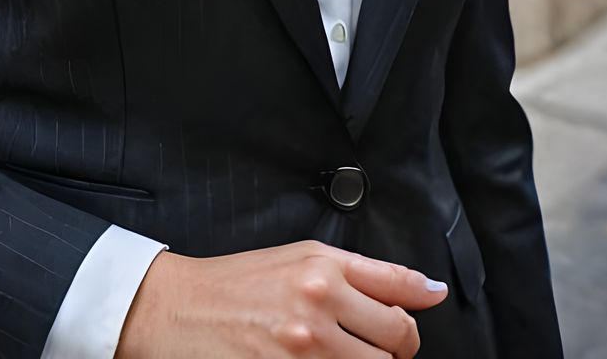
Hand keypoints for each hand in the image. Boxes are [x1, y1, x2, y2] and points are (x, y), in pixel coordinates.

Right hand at [116, 241, 447, 357]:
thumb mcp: (299, 257)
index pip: (400, 297)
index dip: (411, 316)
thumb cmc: (236, 284)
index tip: (413, 319)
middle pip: (397, 342)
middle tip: (366, 347)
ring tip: (338, 354)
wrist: (177, 311)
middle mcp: (317, 305)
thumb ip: (367, 273)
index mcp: (322, 267)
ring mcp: (304, 349)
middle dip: (392, 349)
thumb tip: (429, 289)